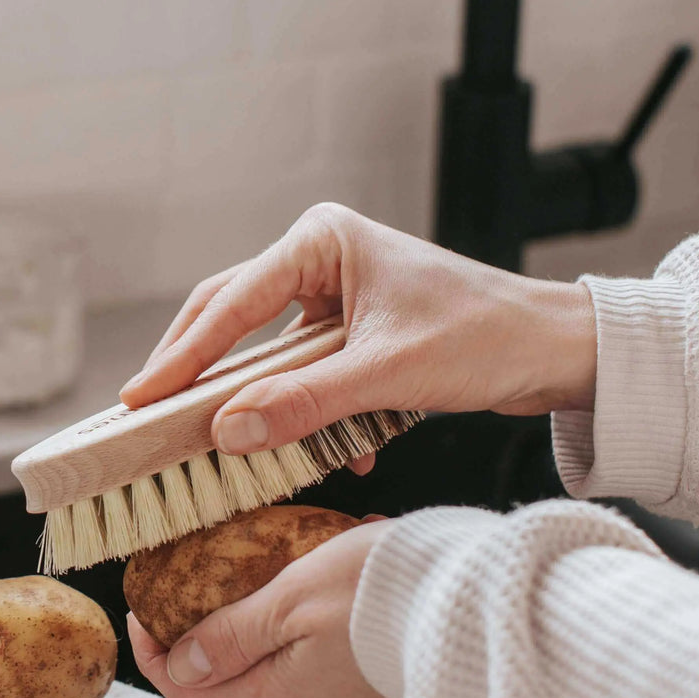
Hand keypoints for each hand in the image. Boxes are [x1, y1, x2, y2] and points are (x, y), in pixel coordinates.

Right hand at [121, 203, 596, 472]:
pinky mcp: (353, 335)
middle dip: (199, 374)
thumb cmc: (487, 336)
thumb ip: (305, 404)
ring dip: (257, 403)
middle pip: (232, 320)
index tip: (140, 398)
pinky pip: (305, 377)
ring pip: (267, 355)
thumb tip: (228, 431)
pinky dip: (307, 416)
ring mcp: (336, 297)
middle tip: (148, 417)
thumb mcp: (388, 375)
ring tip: (216, 444)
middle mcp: (321, 259)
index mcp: (321, 241)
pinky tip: (333, 456)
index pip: (230, 303)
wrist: (558, 350)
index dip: (181, 355)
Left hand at [127, 521, 401, 697]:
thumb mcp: (289, 600)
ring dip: (265, 618)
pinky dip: (316, 610)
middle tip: (195, 581)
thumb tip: (181, 667)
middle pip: (237, 680)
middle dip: (207, 634)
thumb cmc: (380, 591)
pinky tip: (329, 563)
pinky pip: (334, 644)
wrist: (479, 597)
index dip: (156, 660)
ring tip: (264, 562)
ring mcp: (356, 691)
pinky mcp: (388, 669)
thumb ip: (233, 636)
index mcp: (282, 693)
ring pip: (287, 659)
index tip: (145, 613)